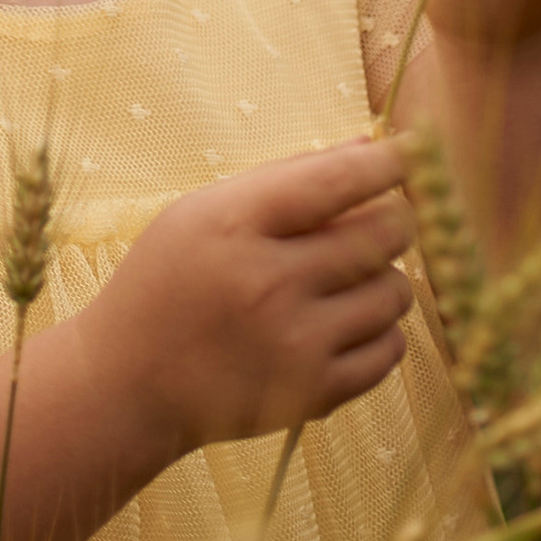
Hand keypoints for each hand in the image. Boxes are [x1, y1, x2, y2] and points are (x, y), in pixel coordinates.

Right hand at [80, 140, 415, 464]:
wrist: (128, 385)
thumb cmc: (167, 283)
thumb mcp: (204, 212)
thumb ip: (286, 177)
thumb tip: (371, 146)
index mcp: (235, 225)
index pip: (337, 180)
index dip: (390, 162)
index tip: (413, 152)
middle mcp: (269, 283)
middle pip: (384, 234)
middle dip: (395, 219)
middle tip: (380, 222)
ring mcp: (295, 343)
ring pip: (396, 293)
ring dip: (386, 279)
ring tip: (348, 281)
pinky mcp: (313, 394)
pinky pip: (391, 351)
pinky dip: (381, 332)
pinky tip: (347, 324)